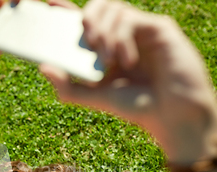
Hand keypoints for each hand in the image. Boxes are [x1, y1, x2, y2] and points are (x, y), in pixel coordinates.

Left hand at [40, 0, 216, 162]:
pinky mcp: (159, 28)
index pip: (84, 22)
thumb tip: (42, 67)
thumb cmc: (138, 107)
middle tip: (85, 42)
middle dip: (86, 19)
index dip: (66, 10)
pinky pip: (130, 19)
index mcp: (108, 49)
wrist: (173, 116)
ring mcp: (141, 30)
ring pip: (113, 8)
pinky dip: (121, 38)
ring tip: (105, 59)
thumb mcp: (96, 98)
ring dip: (103, 31)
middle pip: (98, 6)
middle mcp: (123, 35)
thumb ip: (69, 87)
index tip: (48, 4)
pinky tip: (126, 61)